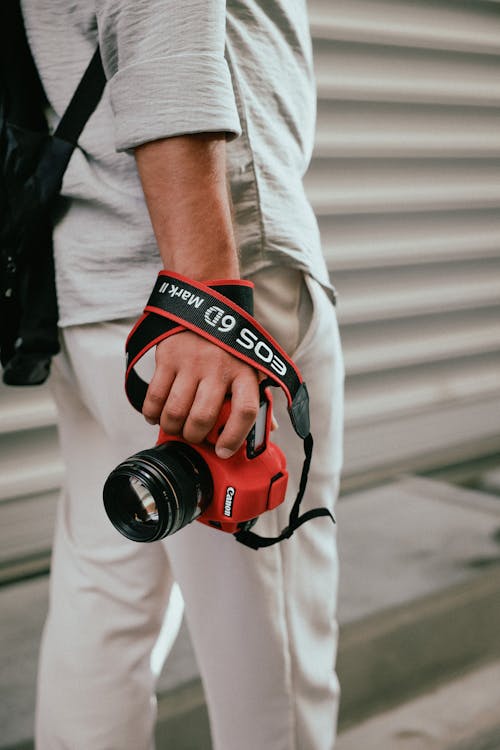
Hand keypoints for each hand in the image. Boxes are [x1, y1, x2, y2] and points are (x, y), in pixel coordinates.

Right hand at [142, 331, 259, 457]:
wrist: (204, 306)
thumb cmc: (230, 346)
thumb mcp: (250, 366)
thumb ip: (259, 396)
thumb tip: (271, 429)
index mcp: (246, 372)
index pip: (246, 411)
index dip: (234, 437)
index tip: (223, 451)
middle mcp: (220, 367)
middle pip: (203, 417)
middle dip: (194, 436)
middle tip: (193, 436)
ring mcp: (192, 361)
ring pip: (176, 411)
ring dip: (172, 427)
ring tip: (174, 427)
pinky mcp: (169, 356)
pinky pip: (156, 395)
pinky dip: (152, 413)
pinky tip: (155, 415)